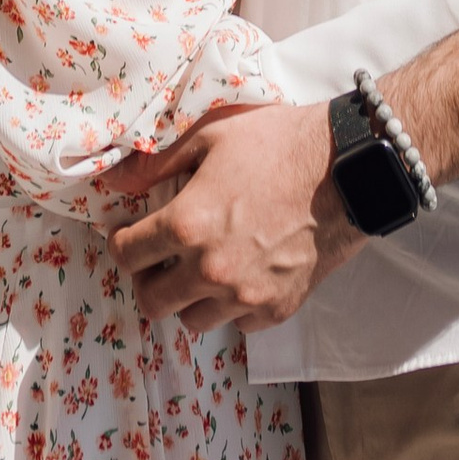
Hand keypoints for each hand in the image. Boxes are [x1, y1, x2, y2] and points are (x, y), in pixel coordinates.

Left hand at [103, 98, 347, 333]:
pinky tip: (241, 273)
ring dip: (189, 296)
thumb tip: (114, 179)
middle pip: (152, 302)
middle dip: (148, 279)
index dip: (121, 241)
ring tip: (202, 266)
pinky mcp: (276, 309)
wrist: (344, 169)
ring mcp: (244, 296)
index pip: (127, 254)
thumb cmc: (277, 143)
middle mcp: (210, 270)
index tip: (128, 233)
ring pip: (192, 320)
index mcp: (187, 225)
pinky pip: (237, 323)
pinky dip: (232, 304)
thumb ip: (157, 163)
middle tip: (160, 257)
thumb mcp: (211, 136)